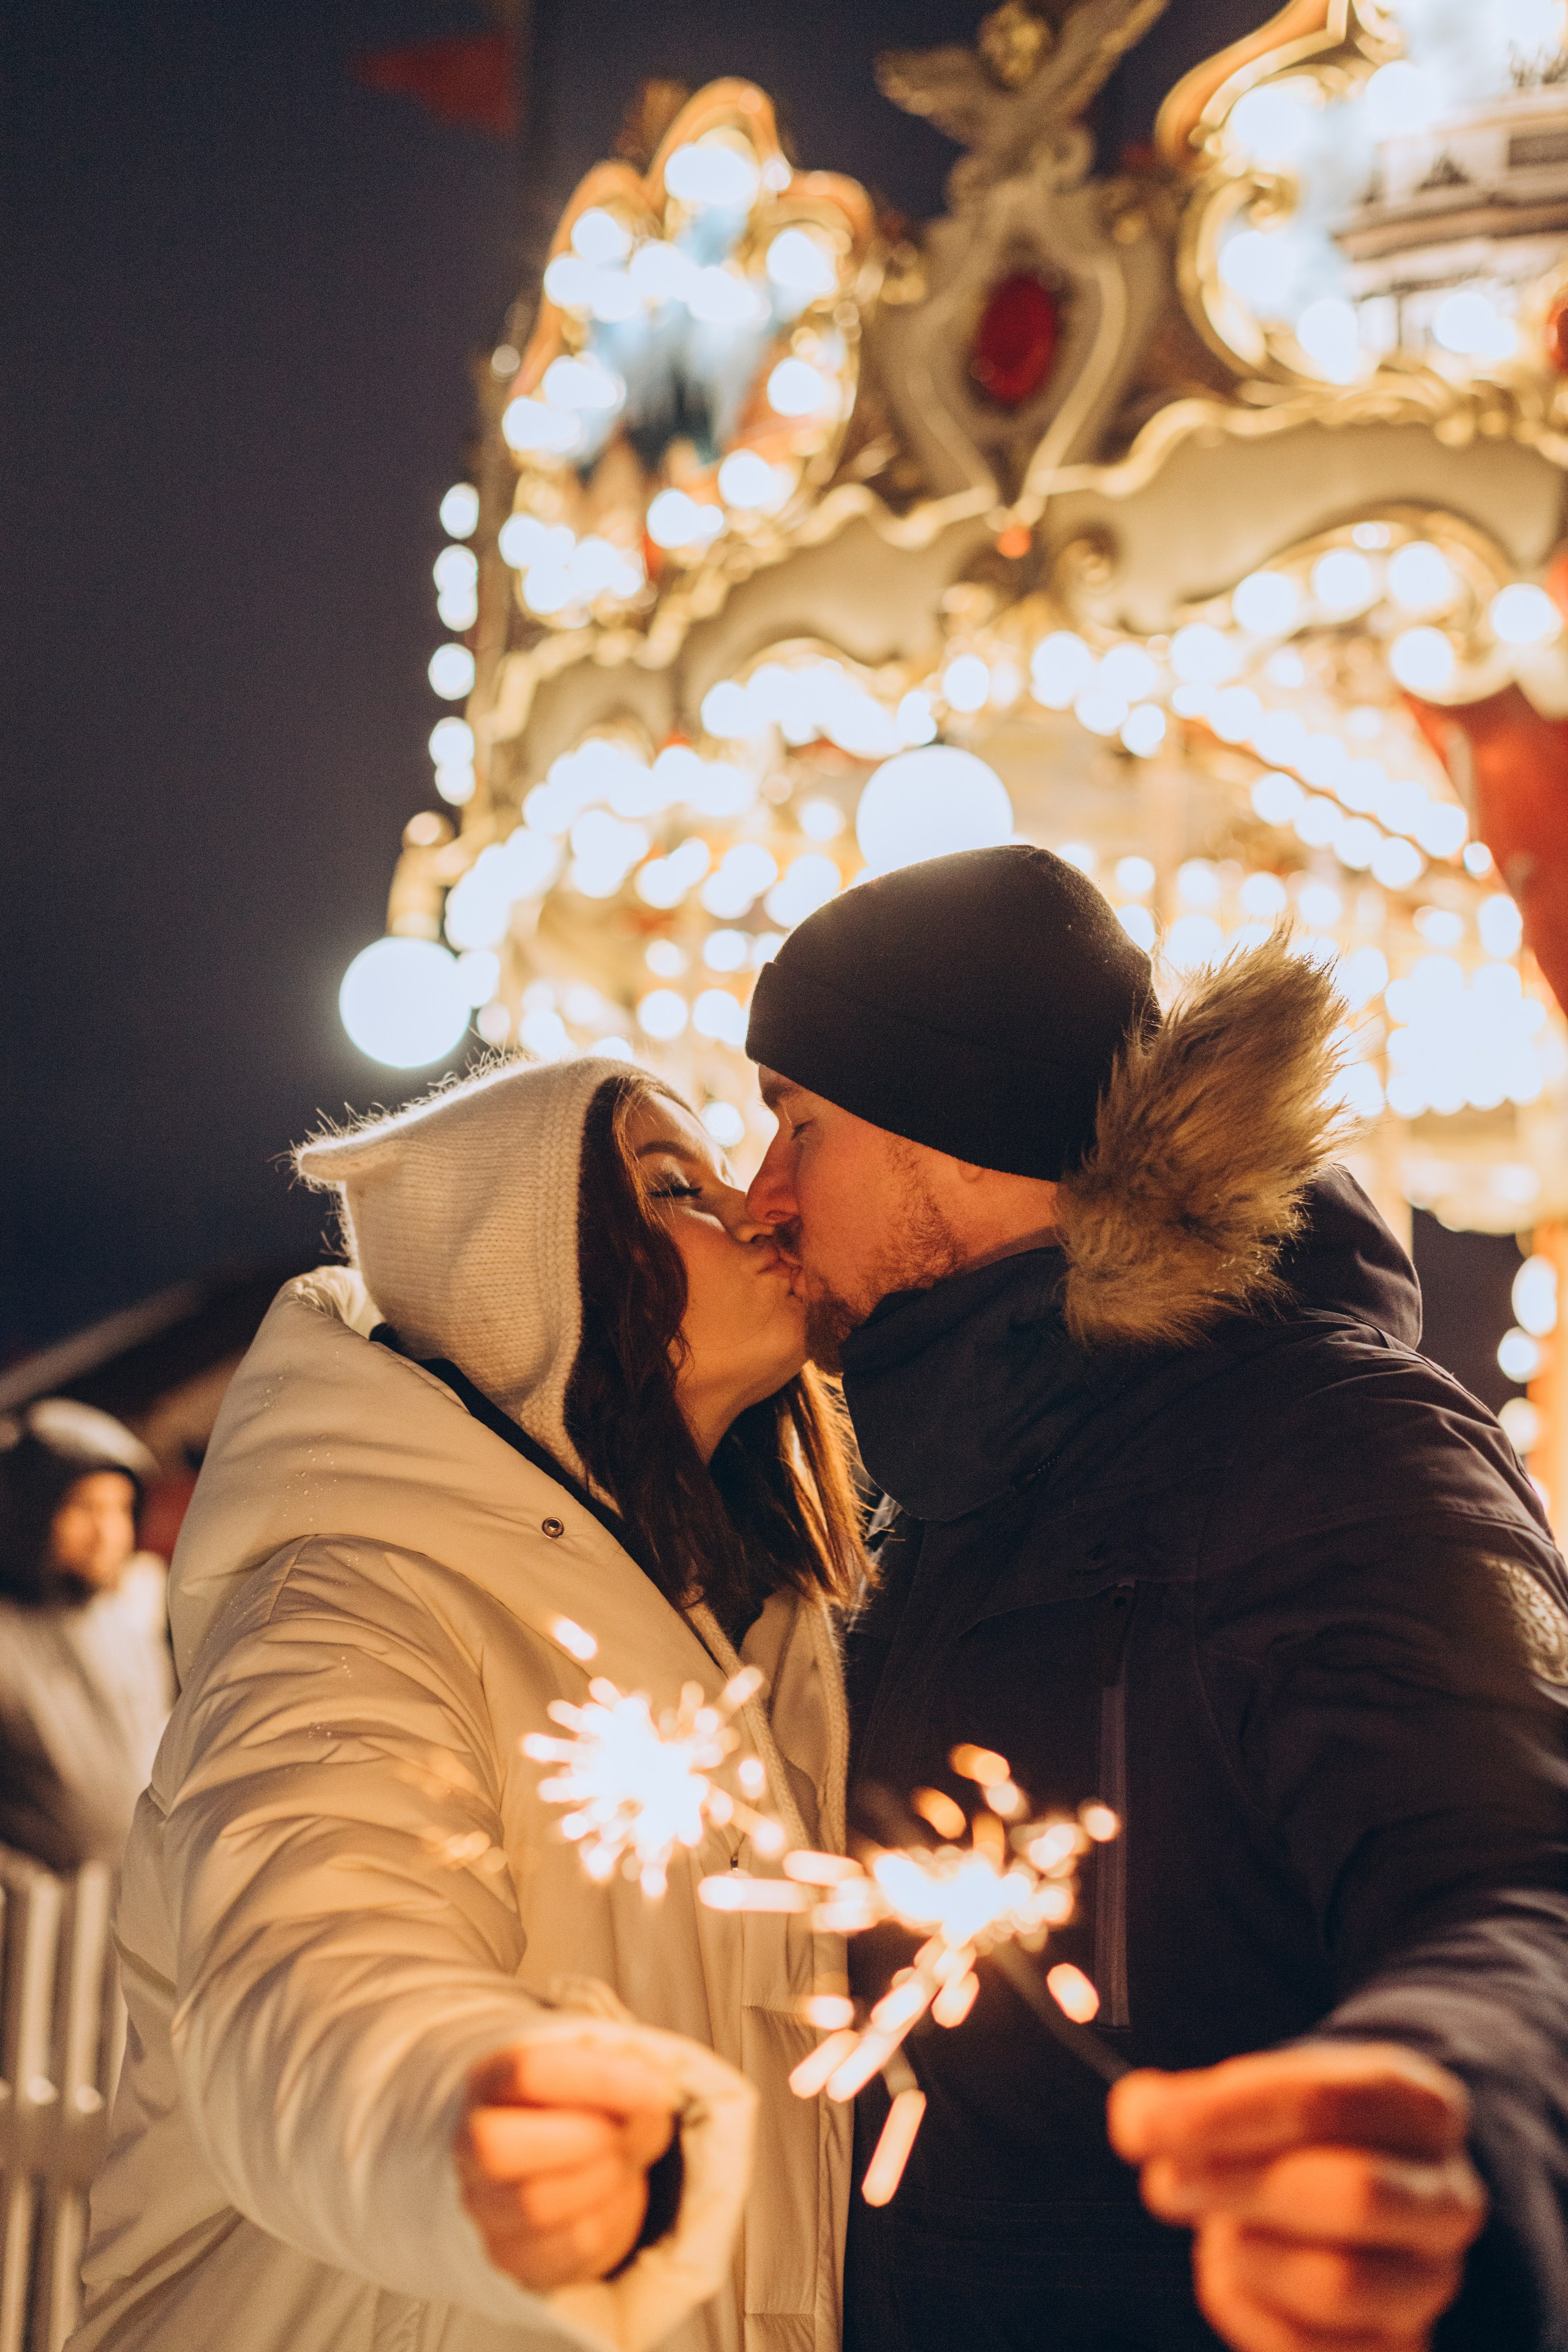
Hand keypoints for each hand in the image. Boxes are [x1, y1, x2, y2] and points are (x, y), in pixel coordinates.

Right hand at [455, 2041, 676, 2290]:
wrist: (569, 2159)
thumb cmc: (583, 2105)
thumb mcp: (608, 2074)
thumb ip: (629, 2078)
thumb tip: (651, 2100)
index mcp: (489, 2080)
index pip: (529, 2072)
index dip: (598, 2081)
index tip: (652, 2090)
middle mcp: (469, 2143)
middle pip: (496, 2148)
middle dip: (581, 2139)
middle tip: (616, 2134)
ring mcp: (482, 2205)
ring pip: (538, 2204)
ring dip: (603, 2179)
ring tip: (616, 2160)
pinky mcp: (510, 2254)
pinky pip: (569, 2246)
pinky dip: (609, 2218)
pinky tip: (608, 2194)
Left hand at [1108, 2042, 1486, 2351]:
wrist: (1357, 2192)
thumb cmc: (1296, 2137)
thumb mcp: (1257, 2094)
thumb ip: (1191, 2103)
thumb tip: (1137, 2118)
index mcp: (1419, 2106)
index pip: (1321, 2102)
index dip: (1221, 2115)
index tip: (1138, 2126)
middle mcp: (1446, 2197)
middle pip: (1352, 2195)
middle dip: (1238, 2188)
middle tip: (1162, 2183)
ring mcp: (1431, 2282)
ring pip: (1339, 2284)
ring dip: (1247, 2255)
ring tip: (1214, 2231)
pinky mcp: (1402, 2349)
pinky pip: (1317, 2351)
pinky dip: (1250, 2312)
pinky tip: (1230, 2274)